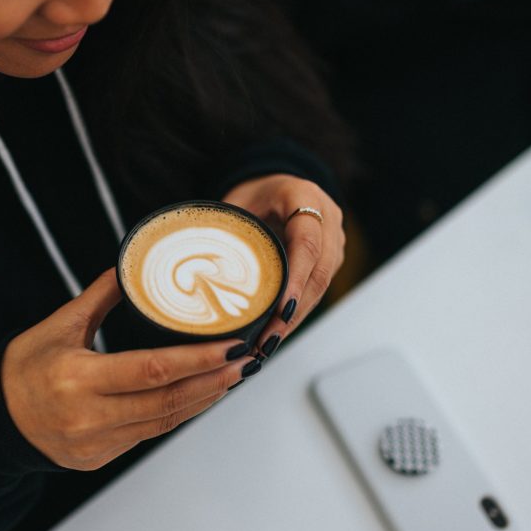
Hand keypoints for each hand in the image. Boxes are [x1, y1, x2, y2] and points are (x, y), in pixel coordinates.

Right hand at [1, 269, 253, 470]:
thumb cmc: (22, 367)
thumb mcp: (58, 324)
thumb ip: (99, 295)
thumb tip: (130, 264)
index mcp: (78, 378)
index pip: (153, 370)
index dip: (198, 359)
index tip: (231, 346)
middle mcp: (89, 416)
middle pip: (168, 400)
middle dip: (214, 380)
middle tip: (246, 360)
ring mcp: (95, 442)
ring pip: (164, 421)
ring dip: (203, 399)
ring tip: (232, 376)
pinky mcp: (99, 457)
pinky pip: (148, 434)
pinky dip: (177, 413)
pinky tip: (198, 396)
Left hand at [222, 174, 344, 356]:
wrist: (278, 186)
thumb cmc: (253, 194)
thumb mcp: (236, 203)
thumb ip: (224, 229)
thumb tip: (196, 267)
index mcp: (305, 196)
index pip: (307, 242)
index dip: (296, 279)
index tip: (280, 311)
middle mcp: (328, 218)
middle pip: (319, 272)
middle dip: (294, 311)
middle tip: (268, 339)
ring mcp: (334, 239)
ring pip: (321, 285)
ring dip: (296, 318)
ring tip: (269, 344)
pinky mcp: (331, 258)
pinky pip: (318, 288)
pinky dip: (297, 312)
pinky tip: (277, 332)